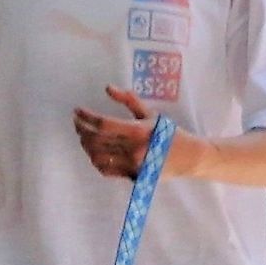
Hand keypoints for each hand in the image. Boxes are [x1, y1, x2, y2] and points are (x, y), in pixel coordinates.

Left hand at [73, 86, 195, 178]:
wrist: (188, 157)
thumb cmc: (168, 133)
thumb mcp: (150, 113)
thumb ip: (129, 100)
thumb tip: (108, 88)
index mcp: (137, 131)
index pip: (103, 124)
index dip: (86, 117)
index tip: (77, 111)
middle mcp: (133, 149)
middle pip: (96, 140)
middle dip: (82, 130)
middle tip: (77, 122)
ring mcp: (132, 165)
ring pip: (97, 156)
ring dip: (86, 146)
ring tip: (84, 136)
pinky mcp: (132, 176)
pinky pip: (106, 170)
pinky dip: (96, 160)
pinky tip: (94, 152)